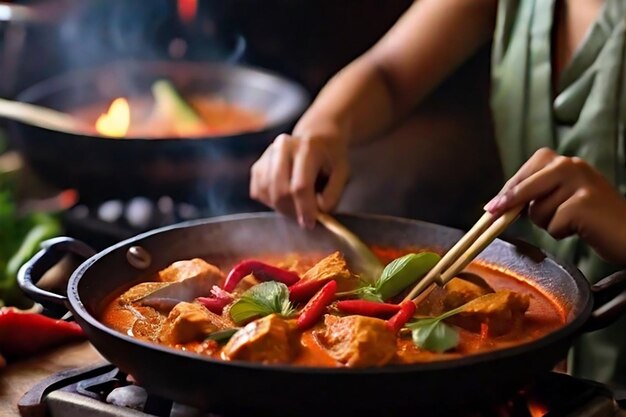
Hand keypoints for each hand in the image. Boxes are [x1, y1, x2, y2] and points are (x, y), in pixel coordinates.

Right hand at [250, 123, 349, 227]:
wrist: (316, 136)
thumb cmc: (331, 157)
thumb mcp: (342, 173)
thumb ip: (333, 193)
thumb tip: (318, 211)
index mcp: (307, 147)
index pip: (301, 186)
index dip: (305, 208)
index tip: (310, 223)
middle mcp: (283, 147)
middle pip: (280, 191)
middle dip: (292, 212)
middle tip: (303, 219)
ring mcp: (267, 155)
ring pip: (267, 193)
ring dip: (281, 208)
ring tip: (296, 208)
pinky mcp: (257, 166)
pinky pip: (258, 192)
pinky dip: (270, 202)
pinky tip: (285, 199)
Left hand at [484, 148, 625, 264]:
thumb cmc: (594, 219)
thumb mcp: (564, 198)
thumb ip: (538, 195)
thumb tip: (498, 206)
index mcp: (565, 162)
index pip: (525, 174)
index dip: (507, 192)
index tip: (491, 207)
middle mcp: (570, 165)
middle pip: (523, 188)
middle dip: (509, 204)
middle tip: (492, 213)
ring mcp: (578, 183)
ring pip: (536, 211)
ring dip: (547, 223)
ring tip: (573, 221)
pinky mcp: (582, 203)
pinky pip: (552, 225)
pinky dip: (561, 232)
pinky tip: (581, 228)